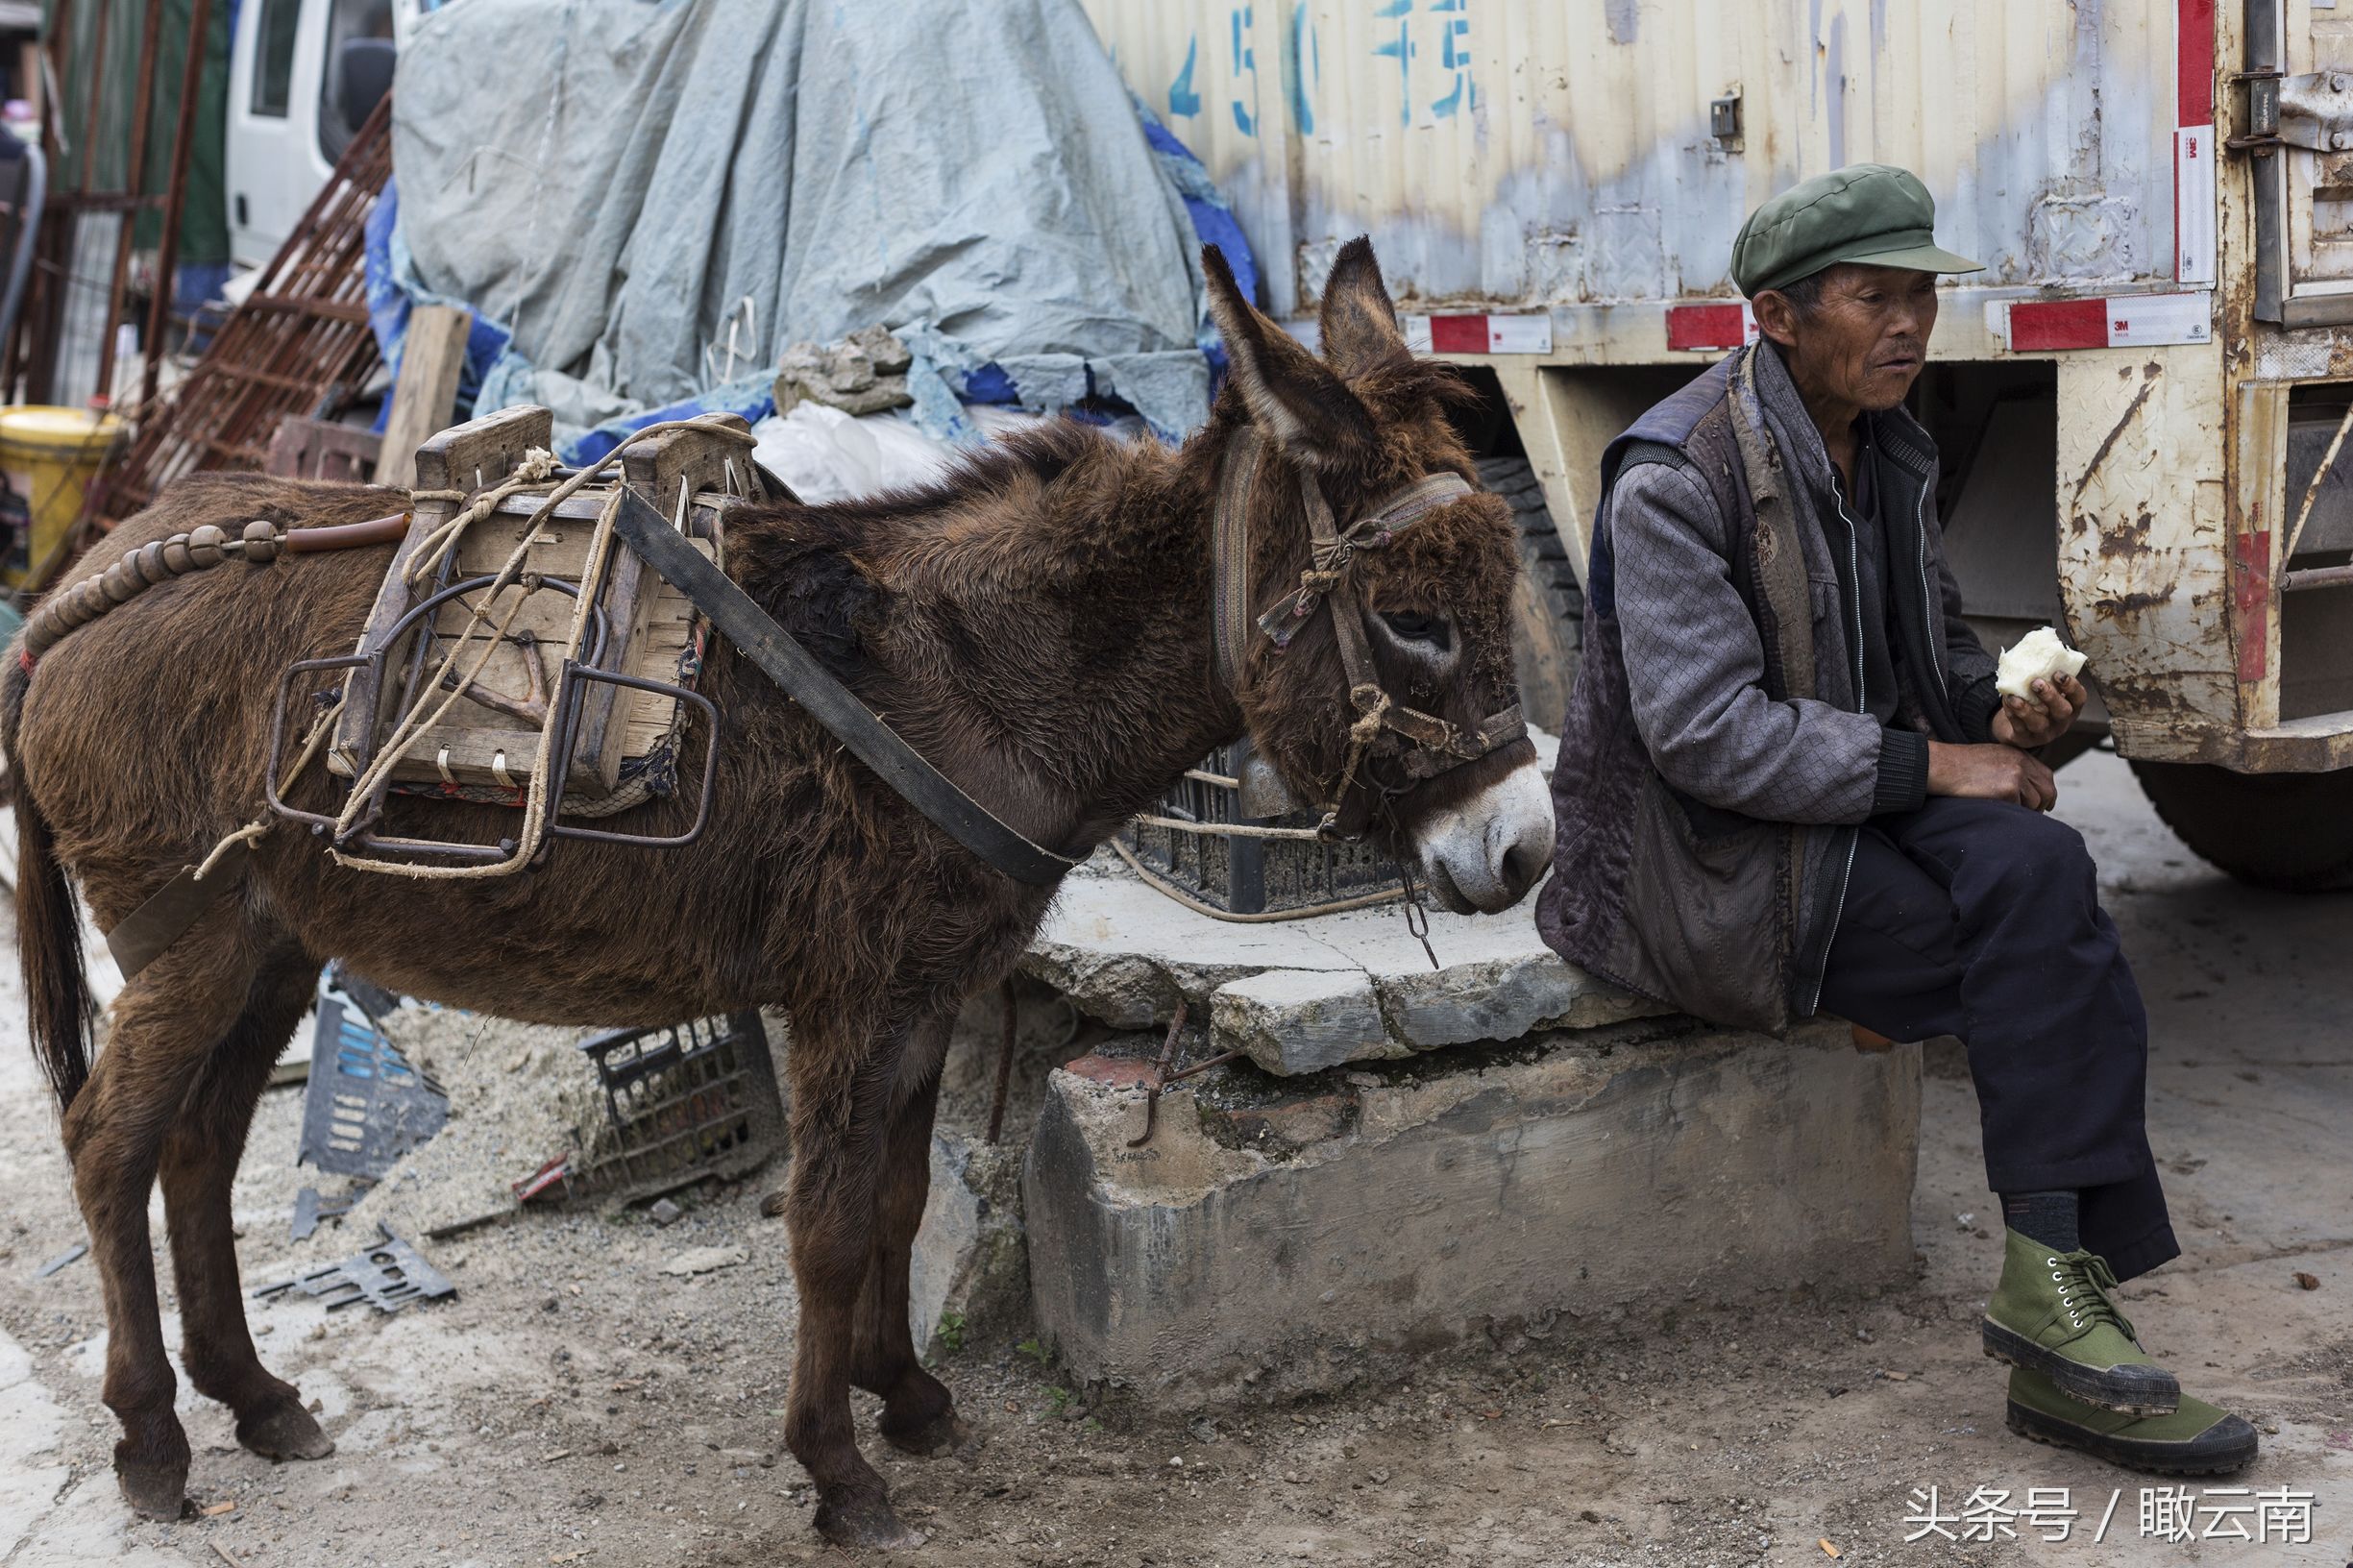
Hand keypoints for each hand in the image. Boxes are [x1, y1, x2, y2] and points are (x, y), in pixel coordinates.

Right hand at [1926, 740, 2057, 811]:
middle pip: (2047, 790)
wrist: (1941, 766)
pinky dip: (2009, 813)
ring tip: (2007, 812)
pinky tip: (1995, 808)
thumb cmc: (1958, 766)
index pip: (2046, 775)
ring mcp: (2016, 775)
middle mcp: (2021, 763)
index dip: (2047, 792)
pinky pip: (2018, 808)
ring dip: (2024, 811)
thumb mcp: (1991, 759)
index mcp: (2018, 755)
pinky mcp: (2008, 789)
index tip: (2044, 804)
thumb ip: (2010, 768)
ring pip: (2035, 802)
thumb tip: (2024, 790)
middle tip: (2032, 815)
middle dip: (2042, 805)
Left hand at [1990, 673, 2085, 749]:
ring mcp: (2044, 733)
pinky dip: (2012, 714)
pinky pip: (2019, 728)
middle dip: (2050, 696)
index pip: (2079, 697)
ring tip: (2014, 697)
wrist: (2017, 726)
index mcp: (2071, 706)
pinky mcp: (2025, 739)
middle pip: (2062, 712)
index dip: (2071, 686)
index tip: (2058, 673)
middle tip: (2036, 683)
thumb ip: (2045, 675)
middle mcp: (2061, 721)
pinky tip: (2007, 701)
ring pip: (2039, 724)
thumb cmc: (2035, 701)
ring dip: (2026, 709)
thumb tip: (2036, 648)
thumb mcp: (2046, 689)